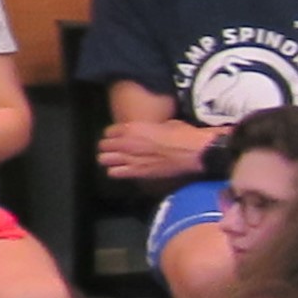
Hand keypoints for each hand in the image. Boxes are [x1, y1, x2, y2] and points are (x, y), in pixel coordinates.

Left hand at [95, 113, 217, 185]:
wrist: (194, 152)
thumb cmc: (184, 135)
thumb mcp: (165, 124)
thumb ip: (150, 129)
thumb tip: (151, 131)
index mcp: (133, 128)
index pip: (109, 132)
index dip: (114, 135)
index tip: (120, 138)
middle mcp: (126, 142)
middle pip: (103, 146)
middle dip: (109, 148)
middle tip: (117, 150)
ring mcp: (130, 158)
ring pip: (104, 160)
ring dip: (110, 160)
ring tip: (117, 162)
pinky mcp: (137, 172)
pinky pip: (114, 173)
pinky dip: (117, 172)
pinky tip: (124, 171)